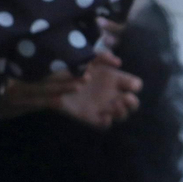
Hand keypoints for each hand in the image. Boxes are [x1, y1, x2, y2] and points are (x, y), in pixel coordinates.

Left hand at [0, 51, 140, 127]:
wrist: (48, 82)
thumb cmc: (68, 67)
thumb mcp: (85, 58)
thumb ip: (101, 56)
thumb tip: (118, 62)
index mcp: (112, 78)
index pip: (133, 84)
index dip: (134, 85)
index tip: (130, 85)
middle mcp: (110, 93)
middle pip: (132, 103)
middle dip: (132, 102)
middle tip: (124, 98)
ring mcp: (102, 106)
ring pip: (121, 115)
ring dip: (121, 112)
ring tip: (112, 106)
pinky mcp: (91, 117)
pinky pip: (105, 125)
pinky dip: (107, 122)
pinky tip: (103, 116)